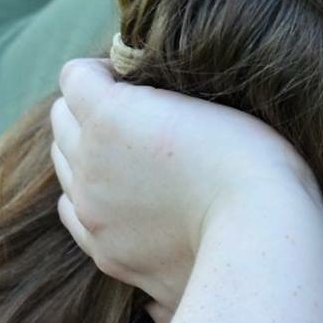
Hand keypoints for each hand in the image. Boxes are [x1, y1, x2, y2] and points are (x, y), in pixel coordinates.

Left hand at [49, 57, 322, 315]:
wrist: (260, 243)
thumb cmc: (255, 167)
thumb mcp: (215, 108)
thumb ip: (164, 101)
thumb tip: (148, 99)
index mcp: (109, 116)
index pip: (75, 76)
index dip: (105, 71)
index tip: (135, 78)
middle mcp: (88, 161)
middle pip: (62, 118)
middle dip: (90, 109)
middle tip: (136, 117)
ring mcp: (92, 210)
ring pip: (64, 165)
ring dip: (88, 153)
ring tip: (135, 160)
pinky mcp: (106, 251)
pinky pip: (73, 211)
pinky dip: (88, 197)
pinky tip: (128, 198)